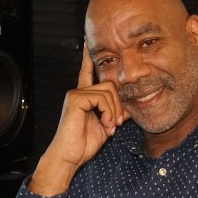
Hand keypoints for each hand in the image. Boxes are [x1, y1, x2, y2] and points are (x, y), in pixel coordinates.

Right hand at [29, 45, 129, 195]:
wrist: (69, 157)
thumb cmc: (83, 145)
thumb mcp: (104, 127)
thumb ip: (114, 114)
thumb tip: (127, 110)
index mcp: (84, 97)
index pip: (88, 72)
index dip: (89, 56)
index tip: (88, 40)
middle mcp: (78, 92)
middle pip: (110, 84)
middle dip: (118, 105)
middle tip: (116, 124)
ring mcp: (76, 94)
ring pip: (109, 91)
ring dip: (114, 112)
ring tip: (109, 127)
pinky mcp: (76, 99)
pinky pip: (102, 98)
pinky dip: (108, 113)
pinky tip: (104, 125)